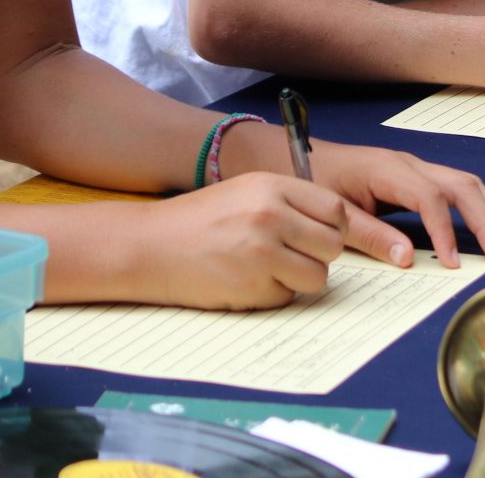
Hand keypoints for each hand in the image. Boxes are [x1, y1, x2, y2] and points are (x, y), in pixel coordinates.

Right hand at [141, 172, 347, 308]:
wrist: (149, 246)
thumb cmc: (201, 220)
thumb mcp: (248, 191)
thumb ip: (291, 203)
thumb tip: (335, 226)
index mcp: (273, 187)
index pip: (336, 210)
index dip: (332, 227)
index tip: (318, 235)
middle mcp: (270, 216)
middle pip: (332, 246)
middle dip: (318, 255)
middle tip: (293, 255)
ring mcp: (261, 253)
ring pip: (316, 277)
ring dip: (299, 279)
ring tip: (269, 269)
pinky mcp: (250, 287)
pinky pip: (286, 297)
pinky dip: (272, 294)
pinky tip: (246, 280)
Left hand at [311, 140, 484, 267]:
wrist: (301, 157)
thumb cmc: (315, 183)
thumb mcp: (335, 215)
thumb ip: (370, 235)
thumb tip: (408, 259)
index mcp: (389, 170)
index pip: (430, 198)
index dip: (445, 231)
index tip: (453, 263)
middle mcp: (411, 164)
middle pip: (462, 186)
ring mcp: (418, 168)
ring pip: (468, 185)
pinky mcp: (419, 178)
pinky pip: (458, 189)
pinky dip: (480, 210)